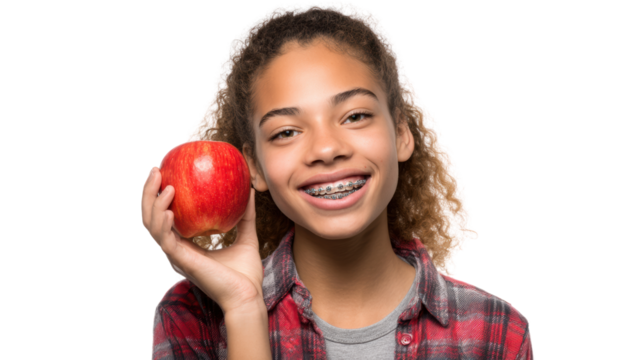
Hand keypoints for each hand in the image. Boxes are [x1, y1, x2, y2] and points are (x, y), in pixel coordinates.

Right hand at [141, 165, 264, 314]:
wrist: (248, 297)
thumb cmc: (246, 274)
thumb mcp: (246, 236)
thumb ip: (245, 215)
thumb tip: (250, 191)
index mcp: (187, 244)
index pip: (164, 216)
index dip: (158, 195)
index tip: (164, 173)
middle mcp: (177, 249)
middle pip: (151, 217)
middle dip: (148, 193)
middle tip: (155, 170)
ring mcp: (176, 256)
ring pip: (152, 227)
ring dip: (154, 204)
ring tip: (164, 186)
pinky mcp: (182, 262)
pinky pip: (165, 241)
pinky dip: (164, 224)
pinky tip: (170, 210)